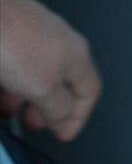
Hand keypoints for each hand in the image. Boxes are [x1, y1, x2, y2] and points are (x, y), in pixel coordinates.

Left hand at [0, 0, 101, 141]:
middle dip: (48, 107)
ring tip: (7, 108)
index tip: (63, 134)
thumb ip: (58, 108)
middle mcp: (61, 42)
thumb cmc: (11, 42)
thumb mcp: (42, 87)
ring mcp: (35, 32)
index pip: (90, 92)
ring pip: (35, 72)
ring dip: (24, 95)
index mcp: (78, 56)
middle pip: (62, 82)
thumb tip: (64, 120)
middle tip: (33, 124)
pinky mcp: (11, 28)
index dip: (79, 117)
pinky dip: (9, 79)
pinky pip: (15, 61)